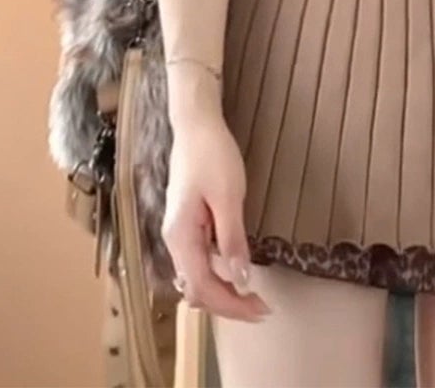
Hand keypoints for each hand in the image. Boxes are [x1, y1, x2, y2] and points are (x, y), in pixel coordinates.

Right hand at [162, 112, 271, 322]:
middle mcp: (174, 240)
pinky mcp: (186, 224)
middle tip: (260, 307)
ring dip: (221, 291)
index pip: (203, 287)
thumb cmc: (212, 155)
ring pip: (195, 277)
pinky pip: (197, 261)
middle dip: (227, 303)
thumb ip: (232, 240)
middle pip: (196, 289)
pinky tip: (234, 270)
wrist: (196, 125)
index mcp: (180, 236)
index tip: (260, 310)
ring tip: (250, 295)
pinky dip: (215, 274)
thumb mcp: (228, 197)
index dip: (232, 305)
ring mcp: (178, 232)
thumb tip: (240, 280)